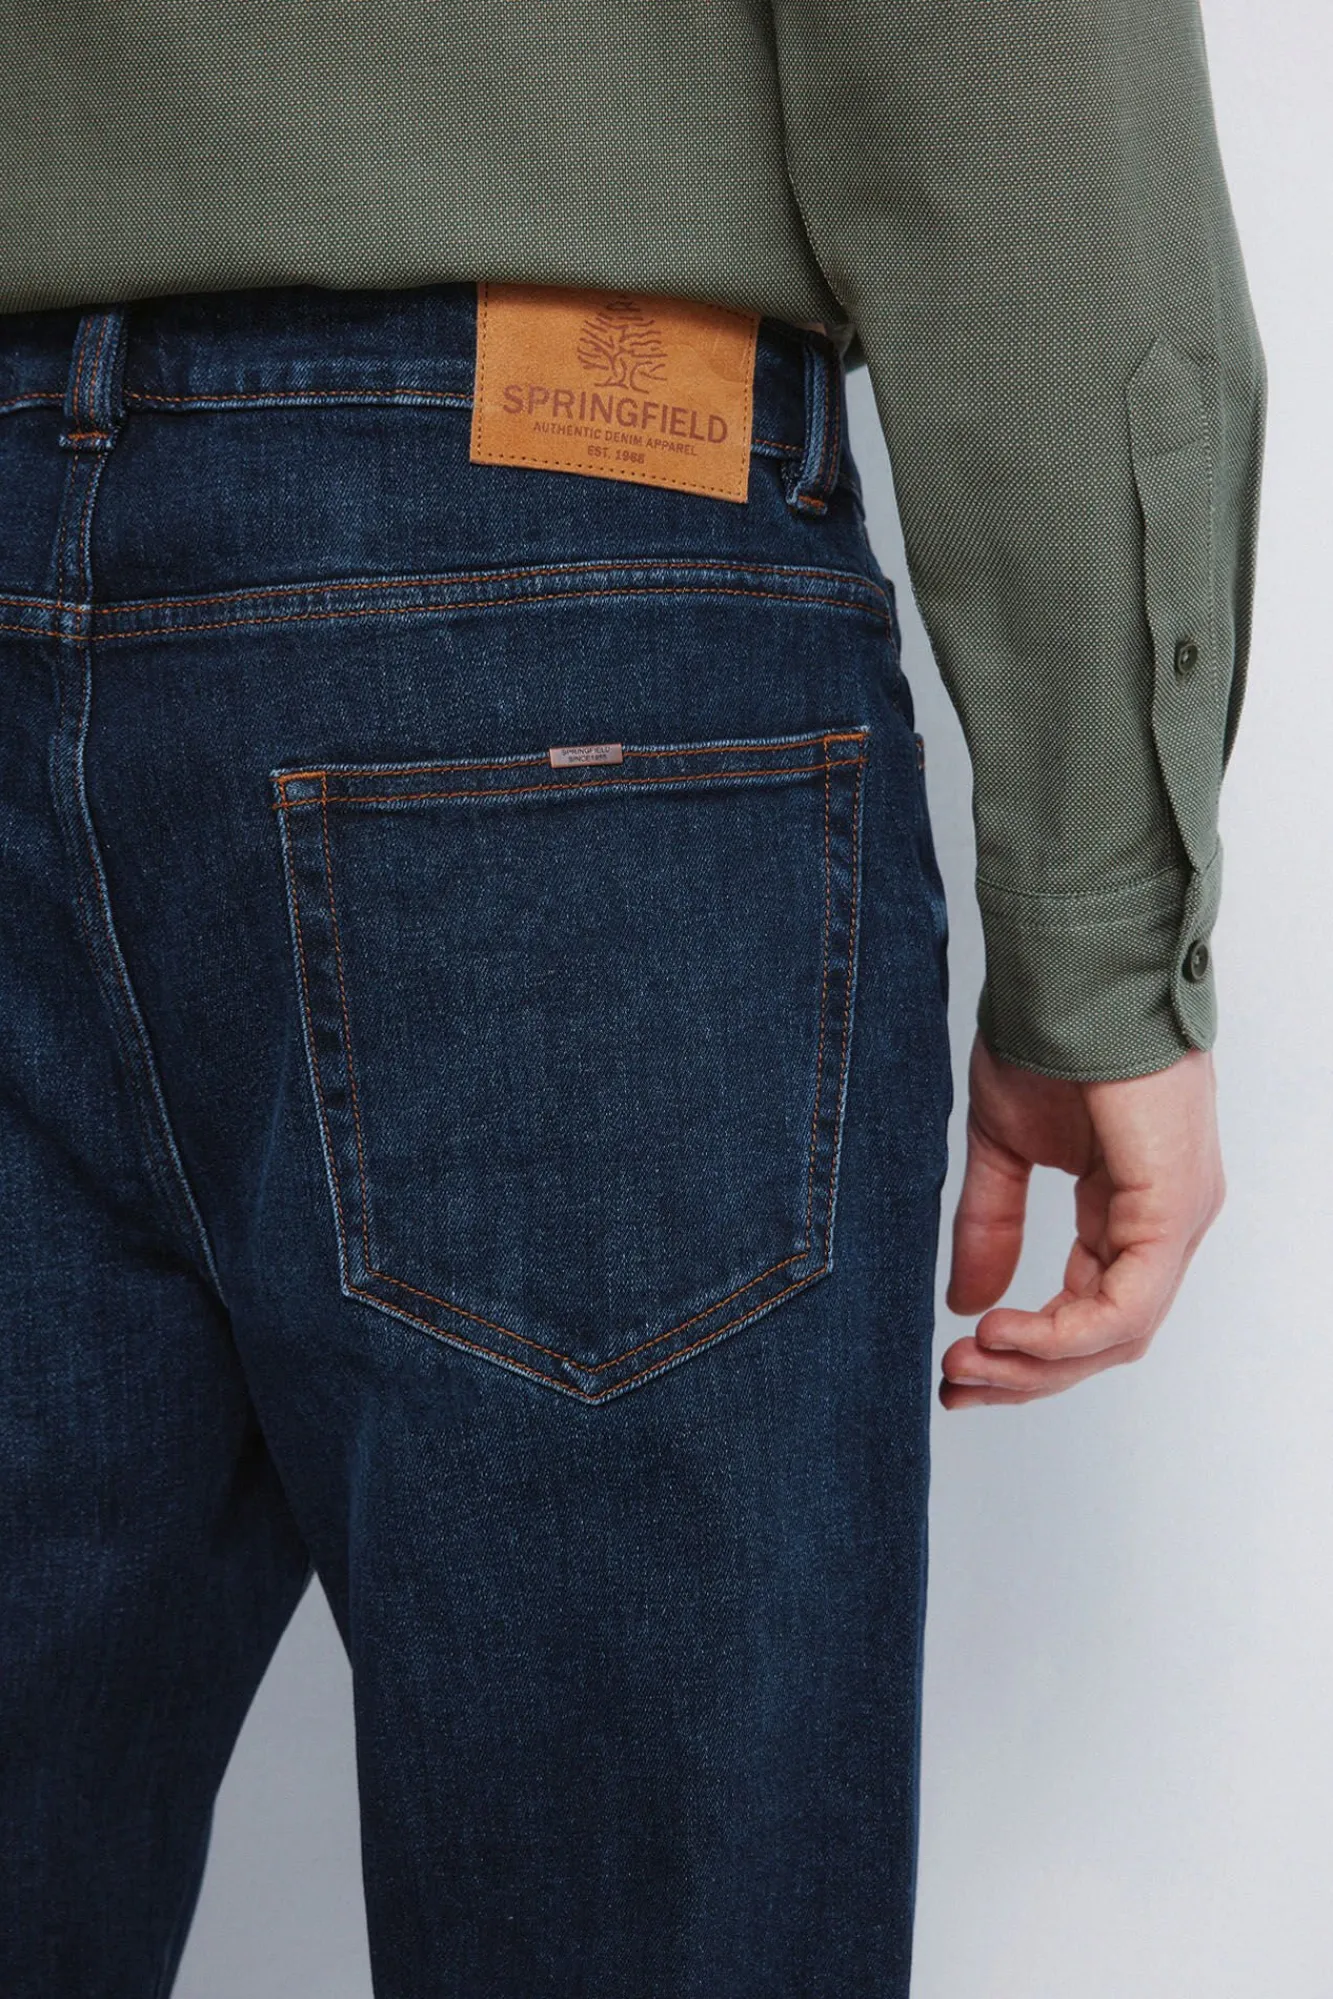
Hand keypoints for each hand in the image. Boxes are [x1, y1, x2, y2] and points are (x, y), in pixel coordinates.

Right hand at [939, 1034, 1224, 1407]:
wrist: (1064, 973)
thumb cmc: (1043, 1037)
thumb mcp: (1001, 1148)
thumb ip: (991, 1224)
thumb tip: (967, 1301)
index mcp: (1130, 1210)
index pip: (1090, 1313)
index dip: (1022, 1354)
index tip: (954, 1367)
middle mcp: (1165, 1223)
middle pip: (1106, 1340)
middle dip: (1025, 1374)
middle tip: (954, 1383)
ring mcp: (1178, 1217)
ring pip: (1118, 1335)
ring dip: (1036, 1361)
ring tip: (969, 1360)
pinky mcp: (1174, 1207)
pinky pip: (1127, 1305)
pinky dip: (1063, 1332)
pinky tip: (1005, 1330)